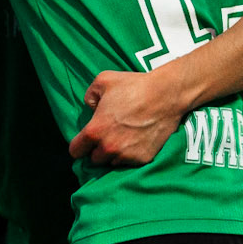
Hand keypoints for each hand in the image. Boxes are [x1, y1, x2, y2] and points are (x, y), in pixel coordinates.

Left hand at [69, 69, 183, 168]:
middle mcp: (108, 148)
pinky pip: (130, 162)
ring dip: (114, 154)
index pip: (75, 151)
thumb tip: (91, 108)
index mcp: (94, 132)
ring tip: (123, 138)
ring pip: (112, 162)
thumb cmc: (134, 86)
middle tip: (108, 135)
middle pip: (94, 159)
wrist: (166, 95)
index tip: (85, 141)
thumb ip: (89, 97)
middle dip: (97, 149)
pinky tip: (136, 140)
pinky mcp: (142, 159)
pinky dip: (131, 154)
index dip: (79, 145)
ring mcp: (126, 156)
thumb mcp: (102, 81)